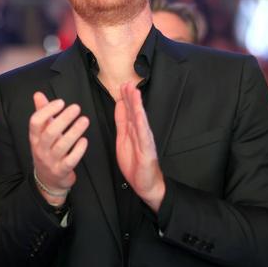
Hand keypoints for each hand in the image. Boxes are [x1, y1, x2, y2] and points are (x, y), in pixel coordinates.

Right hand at [29, 92, 88, 198]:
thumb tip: (38, 94)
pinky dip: (78, 150)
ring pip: (61, 145)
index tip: (61, 102)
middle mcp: (40, 149)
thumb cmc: (47, 151)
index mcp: (34, 138)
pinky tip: (84, 140)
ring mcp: (50, 161)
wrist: (48, 180)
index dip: (47, 110)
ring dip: (74, 131)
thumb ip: (42, 113)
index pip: (35, 122)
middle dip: (64, 119)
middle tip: (76, 108)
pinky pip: (70, 160)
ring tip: (85, 120)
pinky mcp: (61, 171)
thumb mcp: (41, 134)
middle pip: (50, 132)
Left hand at [115, 81, 165, 211]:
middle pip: (134, 112)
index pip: (128, 112)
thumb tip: (119, 105)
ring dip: (137, 105)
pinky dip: (142, 124)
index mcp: (132, 131)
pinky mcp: (147, 150)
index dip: (125, 98)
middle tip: (127, 83)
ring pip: (140, 120)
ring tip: (134, 92)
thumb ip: (122, 123)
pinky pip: (144, 135)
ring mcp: (145, 141)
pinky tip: (140, 114)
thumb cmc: (135, 163)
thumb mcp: (123, 139)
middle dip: (131, 97)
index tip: (122, 85)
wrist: (146, 184)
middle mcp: (140, 133)